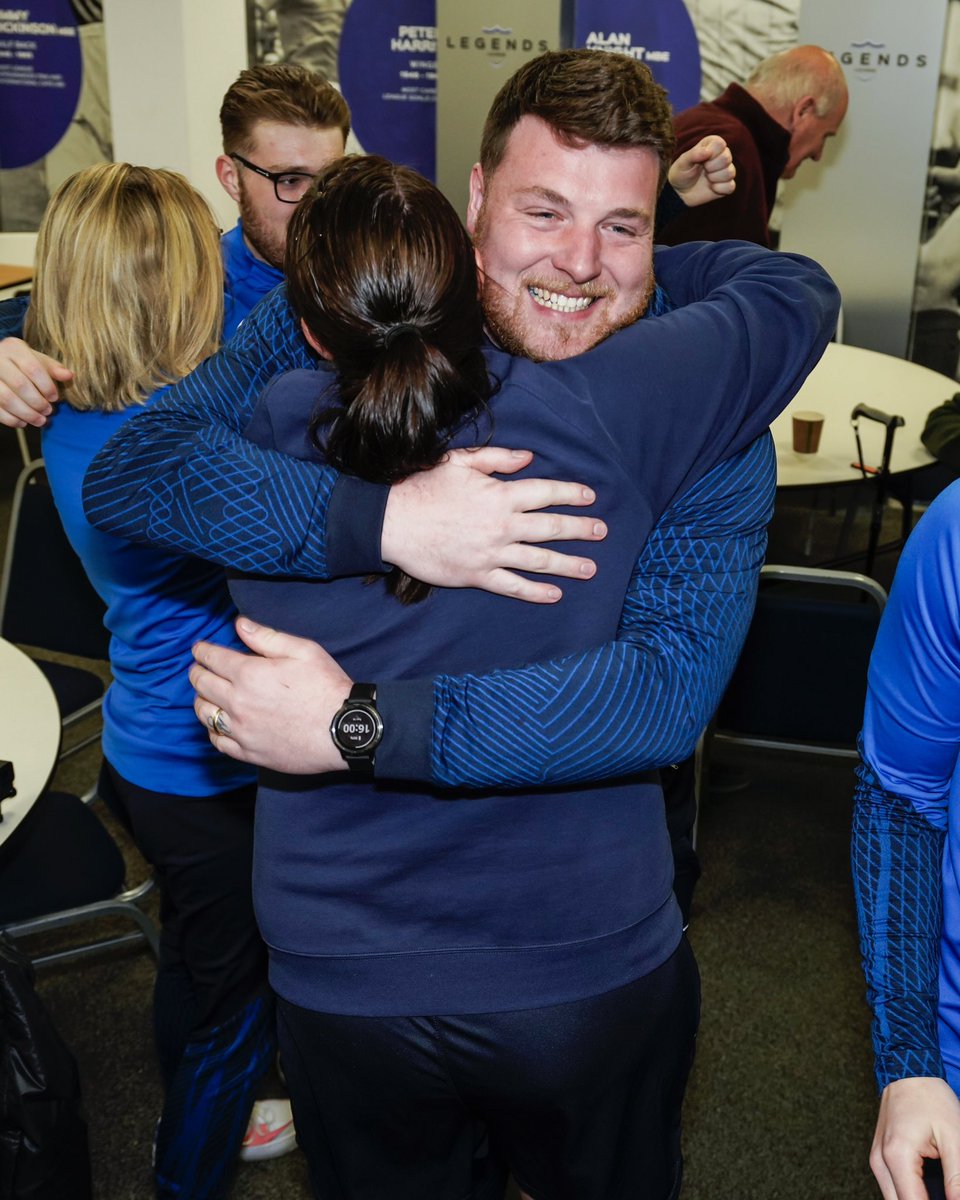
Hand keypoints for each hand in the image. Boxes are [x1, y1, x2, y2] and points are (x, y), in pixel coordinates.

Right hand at [0, 338, 72, 427]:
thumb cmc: (21, 362)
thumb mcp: (37, 360)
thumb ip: (53, 368)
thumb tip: (69, 375)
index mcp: (14, 349)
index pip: (33, 368)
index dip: (47, 386)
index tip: (55, 398)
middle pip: (19, 384)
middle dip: (37, 402)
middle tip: (48, 411)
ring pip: (6, 399)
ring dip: (26, 414)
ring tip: (40, 420)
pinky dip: (11, 419)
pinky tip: (23, 422)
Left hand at [190, 618, 351, 773]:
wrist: (344, 730)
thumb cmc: (327, 687)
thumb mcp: (303, 651)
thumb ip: (267, 637)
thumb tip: (240, 624)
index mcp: (249, 674)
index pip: (211, 658)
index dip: (202, 651)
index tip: (199, 649)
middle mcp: (238, 702)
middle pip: (202, 685)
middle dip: (196, 672)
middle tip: (198, 668)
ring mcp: (241, 730)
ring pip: (204, 714)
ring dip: (200, 700)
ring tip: (205, 694)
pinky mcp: (249, 752)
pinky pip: (218, 741)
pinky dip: (212, 730)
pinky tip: (218, 724)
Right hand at [380, 446, 605, 603]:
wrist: (392, 523)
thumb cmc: (423, 487)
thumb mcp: (459, 462)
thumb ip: (497, 459)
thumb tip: (529, 458)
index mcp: (499, 495)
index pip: (545, 493)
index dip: (571, 494)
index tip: (590, 498)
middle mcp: (501, 525)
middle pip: (550, 527)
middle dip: (580, 529)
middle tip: (602, 532)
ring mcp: (491, 553)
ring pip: (538, 560)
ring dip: (568, 564)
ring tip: (591, 568)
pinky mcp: (477, 575)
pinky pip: (513, 586)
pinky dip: (536, 592)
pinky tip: (555, 594)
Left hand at [668, 136, 735, 208]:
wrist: (680, 193)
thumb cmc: (680, 174)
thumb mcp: (682, 163)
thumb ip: (693, 154)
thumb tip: (707, 152)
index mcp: (711, 145)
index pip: (720, 144)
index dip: (710, 154)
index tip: (701, 160)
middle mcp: (721, 155)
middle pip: (727, 158)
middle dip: (711, 167)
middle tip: (703, 170)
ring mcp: (725, 170)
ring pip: (730, 172)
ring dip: (714, 178)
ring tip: (706, 179)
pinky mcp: (727, 185)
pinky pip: (731, 187)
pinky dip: (719, 189)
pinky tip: (711, 188)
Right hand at [870, 1077, 959, 1199]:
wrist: (907, 1069)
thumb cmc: (931, 1098)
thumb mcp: (954, 1137)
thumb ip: (957, 1178)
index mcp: (897, 1157)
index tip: (951, 1199)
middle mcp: (880, 1162)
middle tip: (948, 1194)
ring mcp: (877, 1160)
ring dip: (916, 1199)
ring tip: (942, 1189)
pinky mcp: (879, 1157)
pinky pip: (894, 1189)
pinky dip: (911, 1193)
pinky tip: (932, 1187)